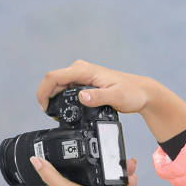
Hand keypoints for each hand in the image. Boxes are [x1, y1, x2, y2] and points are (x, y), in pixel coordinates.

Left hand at [31, 154, 138, 185]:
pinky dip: (127, 182)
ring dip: (115, 171)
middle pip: (85, 179)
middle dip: (93, 166)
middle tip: (99, 154)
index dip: (55, 171)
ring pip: (106, 182)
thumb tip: (35, 161)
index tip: (58, 159)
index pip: (57, 183)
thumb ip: (53, 176)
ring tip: (124, 164)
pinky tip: (132, 175)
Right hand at [35, 59, 185, 142]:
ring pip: (59, 85)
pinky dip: (62, 98)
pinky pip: (67, 89)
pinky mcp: (84, 82)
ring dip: (54, 98)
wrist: (141, 92)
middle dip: (47, 96)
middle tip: (50, 115)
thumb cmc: (131, 93)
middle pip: (53, 80)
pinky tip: (65, 110)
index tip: (44, 107)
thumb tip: (81, 97)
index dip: (44, 91)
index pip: (54, 76)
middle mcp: (80, 70)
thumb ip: (98, 97)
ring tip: (56, 115)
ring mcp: (82, 76)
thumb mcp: (116, 97)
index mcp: (85, 70)